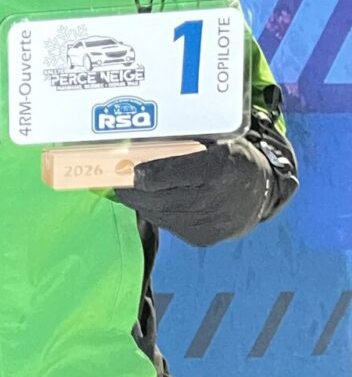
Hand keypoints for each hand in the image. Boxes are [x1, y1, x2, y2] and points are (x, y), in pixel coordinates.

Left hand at [115, 137, 274, 246]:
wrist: (260, 192)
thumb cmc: (229, 157)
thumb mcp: (214, 138)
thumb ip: (180, 141)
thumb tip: (136, 142)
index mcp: (221, 167)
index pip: (172, 174)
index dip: (145, 173)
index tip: (129, 168)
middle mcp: (216, 199)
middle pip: (158, 197)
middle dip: (132, 188)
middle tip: (115, 177)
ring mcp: (209, 224)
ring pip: (157, 213)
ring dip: (140, 200)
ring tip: (132, 187)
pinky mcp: (202, 238)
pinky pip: (166, 223)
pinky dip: (155, 211)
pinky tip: (153, 199)